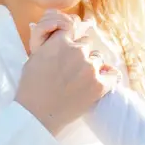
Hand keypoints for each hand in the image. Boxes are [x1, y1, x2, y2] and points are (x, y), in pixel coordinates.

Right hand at [17, 13, 113, 133]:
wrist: (37, 114)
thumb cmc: (31, 87)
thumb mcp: (35, 57)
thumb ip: (51, 43)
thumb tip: (61, 33)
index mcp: (60, 41)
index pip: (73, 30)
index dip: (70, 41)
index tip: (69, 51)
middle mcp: (78, 51)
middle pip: (87, 44)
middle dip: (81, 54)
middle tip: (72, 69)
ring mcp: (90, 68)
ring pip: (98, 58)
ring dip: (92, 66)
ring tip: (81, 81)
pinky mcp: (100, 85)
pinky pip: (113, 74)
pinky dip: (109, 78)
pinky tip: (102, 82)